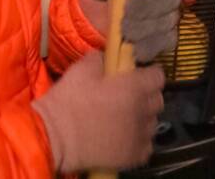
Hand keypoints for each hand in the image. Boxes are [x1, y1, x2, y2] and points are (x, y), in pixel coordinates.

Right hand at [32, 50, 164, 171]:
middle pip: (157, 100)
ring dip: (142, 119)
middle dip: (147, 96)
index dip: (149, 74)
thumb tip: (106, 58)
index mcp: (134, 87)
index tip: (138, 75)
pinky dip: (138, 140)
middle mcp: (143, 111)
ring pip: (152, 123)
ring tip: (124, 119)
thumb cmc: (70, 100)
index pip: (158, 76)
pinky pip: (146, 145)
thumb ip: (100, 59)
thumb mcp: (82, 69)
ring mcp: (140, 136)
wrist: (56, 136)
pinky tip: (123, 137)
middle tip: (129, 96)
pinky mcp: (134, 156)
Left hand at [80, 0, 184, 61]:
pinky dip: (148, 46)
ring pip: (166, 22)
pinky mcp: (164, 38)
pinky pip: (163, 43)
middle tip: (127, 11)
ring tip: (124, 30)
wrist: (94, 19)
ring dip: (145, 27)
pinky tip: (134, 48)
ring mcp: (168, 15)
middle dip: (148, 7)